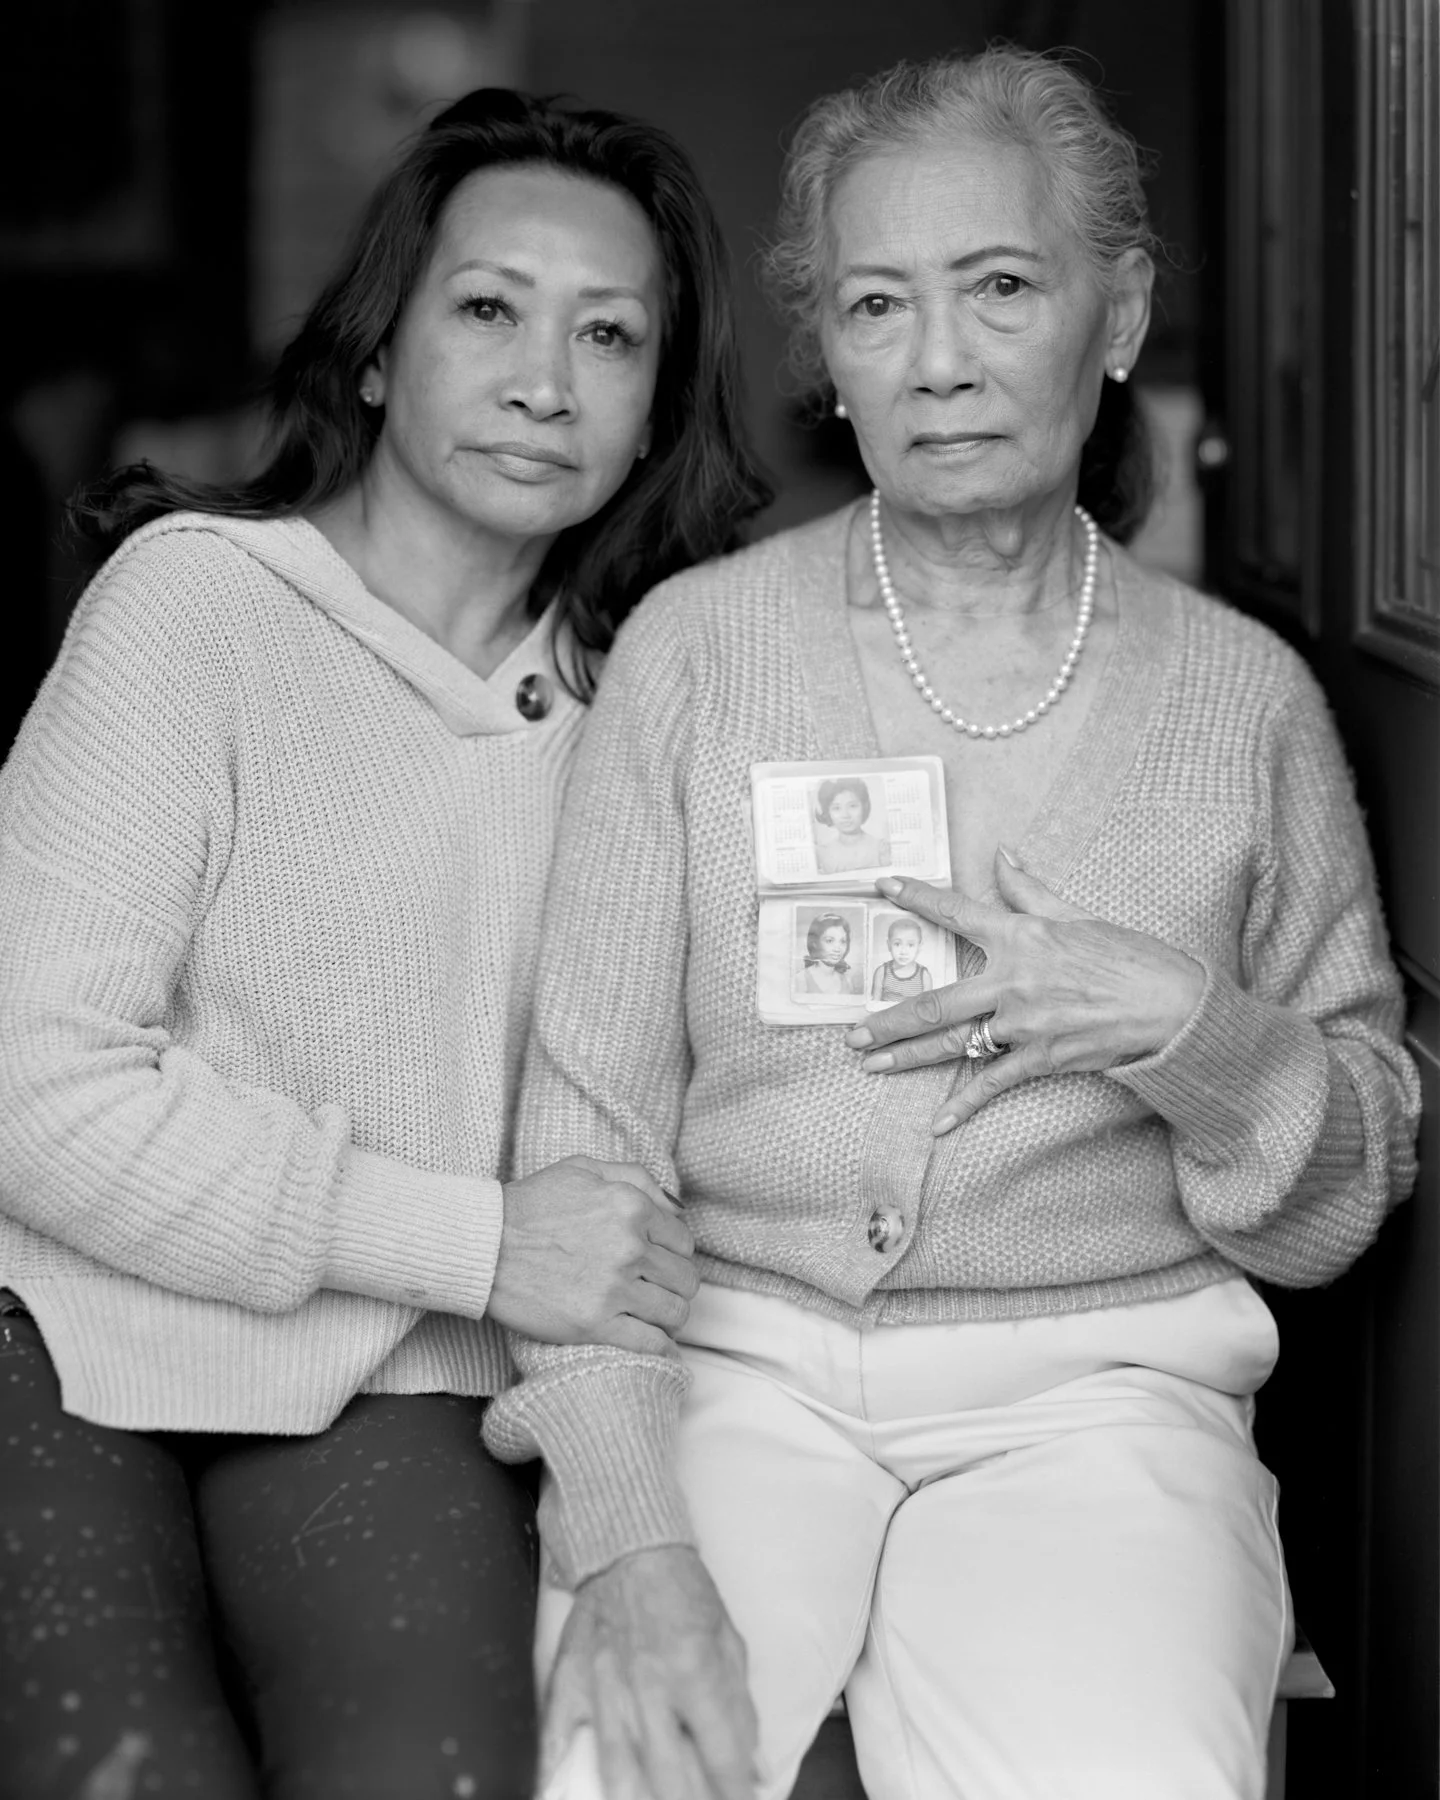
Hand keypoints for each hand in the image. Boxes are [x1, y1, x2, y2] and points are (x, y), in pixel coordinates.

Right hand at [490, 1157, 697, 1353]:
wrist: (482, 1246)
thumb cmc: (529, 1205)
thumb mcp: (583, 1169)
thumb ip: (637, 1178)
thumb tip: (678, 1208)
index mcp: (631, 1207)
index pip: (684, 1242)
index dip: (674, 1255)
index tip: (659, 1264)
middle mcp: (630, 1247)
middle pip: (685, 1280)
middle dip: (675, 1287)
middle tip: (657, 1292)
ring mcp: (613, 1289)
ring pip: (674, 1313)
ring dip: (668, 1318)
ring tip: (652, 1318)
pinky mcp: (594, 1325)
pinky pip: (651, 1344)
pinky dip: (659, 1348)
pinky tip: (651, 1343)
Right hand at [541, 1545, 756, 1799]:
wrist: (629, 1545)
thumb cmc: (683, 1590)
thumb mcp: (727, 1638)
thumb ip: (740, 1703)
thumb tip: (752, 1760)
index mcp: (695, 1670)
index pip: (721, 1752)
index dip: (735, 1790)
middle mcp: (650, 1684)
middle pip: (670, 1772)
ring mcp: (605, 1685)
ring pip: (617, 1766)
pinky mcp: (571, 1678)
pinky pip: (557, 1731)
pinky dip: (553, 1768)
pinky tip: (555, 1792)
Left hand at [845, 848, 1204, 1135]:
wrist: (1173, 1005)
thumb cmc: (1129, 956)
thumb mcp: (1078, 913)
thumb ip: (1030, 889)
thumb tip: (1002, 854)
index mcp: (1022, 936)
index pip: (957, 911)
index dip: (917, 897)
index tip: (881, 887)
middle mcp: (1014, 979)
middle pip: (936, 1000)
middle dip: (888, 1018)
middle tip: (852, 1031)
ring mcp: (1024, 1023)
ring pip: (952, 1043)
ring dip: (907, 1057)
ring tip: (870, 1064)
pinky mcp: (1042, 1057)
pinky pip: (993, 1083)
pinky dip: (964, 1106)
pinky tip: (937, 1124)